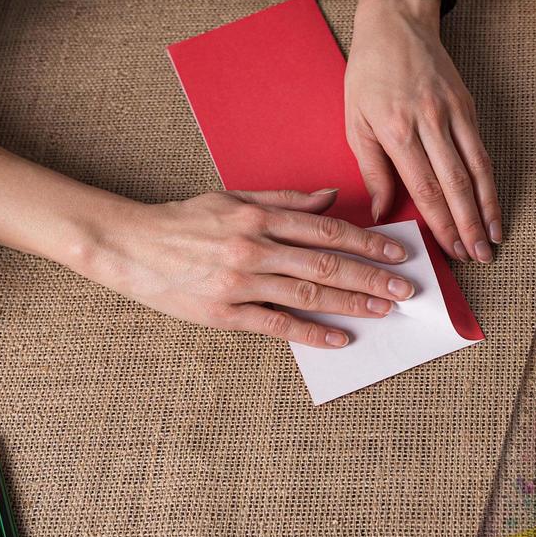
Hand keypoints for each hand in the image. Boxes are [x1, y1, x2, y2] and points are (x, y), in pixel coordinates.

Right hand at [73, 188, 415, 346]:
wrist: (129, 246)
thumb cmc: (184, 221)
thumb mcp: (234, 198)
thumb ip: (286, 200)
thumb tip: (331, 197)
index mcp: (260, 216)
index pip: (327, 230)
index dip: (367, 243)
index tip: (397, 254)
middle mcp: (254, 247)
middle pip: (326, 264)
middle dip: (372, 278)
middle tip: (406, 290)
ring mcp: (240, 281)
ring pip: (308, 295)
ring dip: (352, 304)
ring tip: (384, 311)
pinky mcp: (224, 312)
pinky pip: (276, 325)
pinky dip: (311, 333)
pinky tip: (340, 338)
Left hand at [345, 0, 501, 262]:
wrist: (397, 22)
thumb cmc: (368, 72)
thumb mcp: (354, 120)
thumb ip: (370, 168)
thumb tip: (381, 212)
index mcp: (396, 130)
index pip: (424, 188)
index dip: (440, 223)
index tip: (450, 250)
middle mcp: (429, 123)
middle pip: (455, 184)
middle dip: (468, 225)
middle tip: (479, 257)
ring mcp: (452, 113)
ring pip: (476, 170)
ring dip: (486, 209)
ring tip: (493, 240)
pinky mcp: (467, 105)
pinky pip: (481, 151)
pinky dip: (489, 182)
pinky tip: (492, 205)